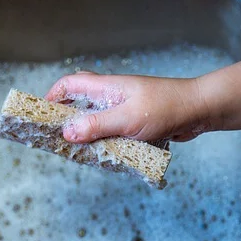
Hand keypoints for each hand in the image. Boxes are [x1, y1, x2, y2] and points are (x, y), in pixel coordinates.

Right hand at [45, 71, 213, 143]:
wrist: (199, 111)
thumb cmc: (167, 108)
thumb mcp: (127, 119)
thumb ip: (96, 126)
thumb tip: (67, 132)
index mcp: (107, 88)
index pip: (70, 84)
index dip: (52, 97)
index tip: (41, 116)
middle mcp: (112, 97)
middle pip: (79, 104)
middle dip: (66, 120)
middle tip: (57, 140)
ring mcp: (124, 109)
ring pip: (96, 121)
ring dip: (87, 136)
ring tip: (78, 153)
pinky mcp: (134, 123)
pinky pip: (112, 133)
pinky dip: (105, 143)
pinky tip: (104, 156)